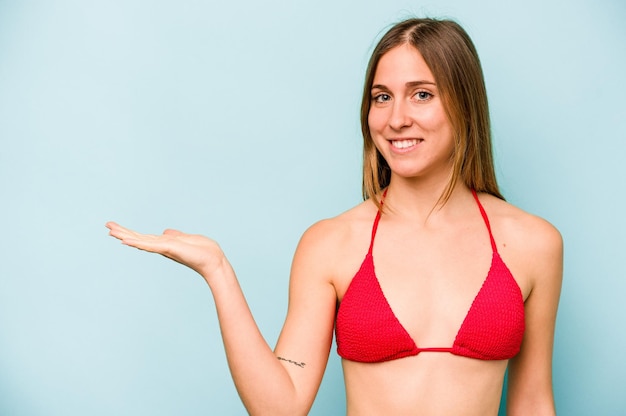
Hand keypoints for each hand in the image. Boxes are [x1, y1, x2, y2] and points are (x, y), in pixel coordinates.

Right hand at [105, 221, 227, 280]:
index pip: (144, 237)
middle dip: (123, 232)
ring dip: (125, 235)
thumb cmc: (203, 251)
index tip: (116, 227)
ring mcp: (164, 248)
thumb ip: (174, 235)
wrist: (213, 260)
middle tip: (107, 225)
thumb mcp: (185, 238)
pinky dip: (138, 243)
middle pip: (138, 238)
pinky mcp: (169, 249)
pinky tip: (126, 241)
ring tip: (111, 231)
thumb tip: (165, 231)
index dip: (130, 232)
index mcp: (164, 243)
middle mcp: (161, 247)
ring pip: (140, 241)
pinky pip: (150, 245)